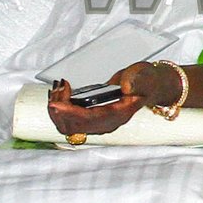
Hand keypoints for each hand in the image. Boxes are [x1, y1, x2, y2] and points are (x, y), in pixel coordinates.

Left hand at [46, 61, 182, 139]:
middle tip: (57, 90)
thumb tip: (126, 87)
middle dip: (60, 109)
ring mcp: (97, 124)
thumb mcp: (145, 76)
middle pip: (74, 126)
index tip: (56, 104)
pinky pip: (67, 122)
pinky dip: (58, 110)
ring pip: (68, 126)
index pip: (91, 120)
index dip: (71, 113)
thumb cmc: (144, 82)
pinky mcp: (89, 120)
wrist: (146, 86)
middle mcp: (106, 124)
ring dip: (56, 109)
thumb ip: (137, 82)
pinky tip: (56, 96)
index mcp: (119, 115)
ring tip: (57, 89)